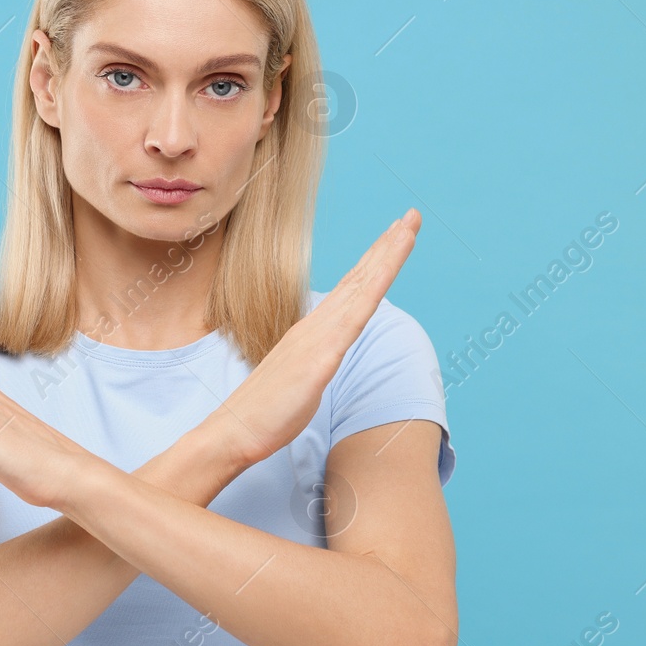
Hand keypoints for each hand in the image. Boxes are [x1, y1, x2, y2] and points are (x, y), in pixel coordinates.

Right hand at [202, 208, 422, 470]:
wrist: (233, 429)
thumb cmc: (266, 410)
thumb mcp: (299, 377)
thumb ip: (313, 359)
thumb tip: (323, 355)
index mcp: (314, 330)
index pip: (351, 288)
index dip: (374, 260)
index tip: (395, 235)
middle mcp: (316, 326)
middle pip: (360, 278)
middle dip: (387, 245)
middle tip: (411, 215)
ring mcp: (317, 339)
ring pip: (360, 290)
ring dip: (385, 257)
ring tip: (406, 229)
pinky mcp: (318, 360)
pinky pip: (352, 321)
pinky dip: (370, 293)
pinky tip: (385, 275)